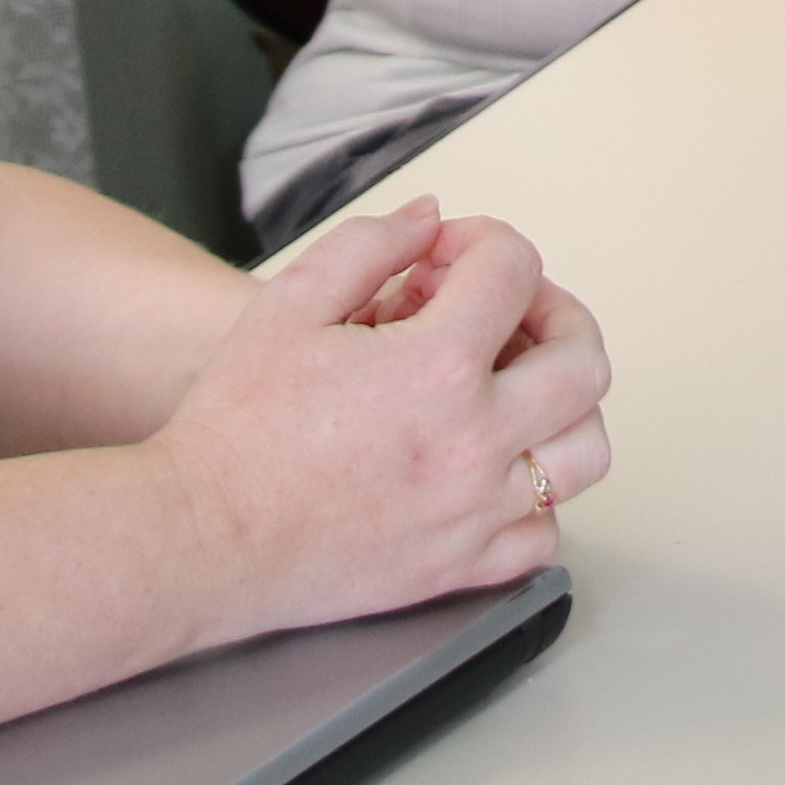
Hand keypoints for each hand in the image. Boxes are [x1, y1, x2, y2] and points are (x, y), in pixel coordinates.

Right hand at [152, 200, 611, 647]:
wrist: (199, 538)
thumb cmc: (234, 432)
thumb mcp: (286, 304)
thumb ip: (369, 245)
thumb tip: (429, 219)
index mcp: (436, 367)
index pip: (515, 270)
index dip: (483, 241)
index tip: (448, 257)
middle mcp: (473, 441)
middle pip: (583, 361)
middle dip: (553, 314)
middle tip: (509, 312)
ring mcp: (476, 510)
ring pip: (586, 450)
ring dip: (562, 406)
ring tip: (514, 389)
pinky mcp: (461, 566)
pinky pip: (545, 532)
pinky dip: (538, 496)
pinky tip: (495, 468)